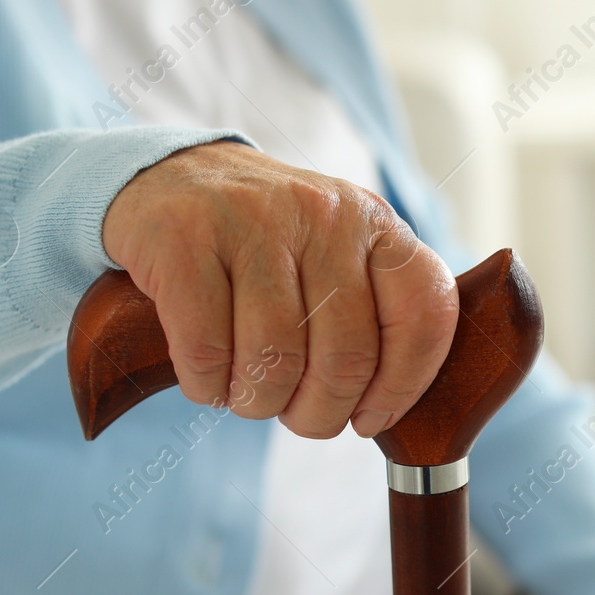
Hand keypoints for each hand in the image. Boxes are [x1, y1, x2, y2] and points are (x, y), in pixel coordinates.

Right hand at [101, 141, 457, 438]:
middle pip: (346, 357)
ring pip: (276, 361)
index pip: (425, 312)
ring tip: (247, 392)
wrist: (169, 176)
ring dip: (258, 402)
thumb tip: (384, 411)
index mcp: (376, 223)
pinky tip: (207, 377)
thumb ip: (373, 314)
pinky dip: (207, 386)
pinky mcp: (183, 238)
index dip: (404, 383)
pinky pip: (208, 351)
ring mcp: (252, 220)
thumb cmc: (266, 245)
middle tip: (296, 414)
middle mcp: (324, 214)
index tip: (369, 417)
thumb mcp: (336, 258)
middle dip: (319, 413)